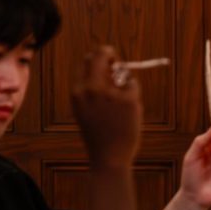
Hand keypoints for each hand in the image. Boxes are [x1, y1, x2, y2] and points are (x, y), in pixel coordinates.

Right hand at [71, 45, 141, 168]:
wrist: (109, 157)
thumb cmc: (98, 135)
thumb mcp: (86, 110)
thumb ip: (92, 89)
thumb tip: (108, 67)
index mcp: (78, 92)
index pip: (86, 61)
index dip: (97, 58)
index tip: (105, 59)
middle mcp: (92, 88)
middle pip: (101, 55)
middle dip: (108, 53)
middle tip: (114, 57)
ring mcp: (111, 93)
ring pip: (121, 72)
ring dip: (123, 82)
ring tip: (120, 106)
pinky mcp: (129, 99)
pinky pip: (132, 84)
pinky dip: (132, 92)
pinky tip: (128, 112)